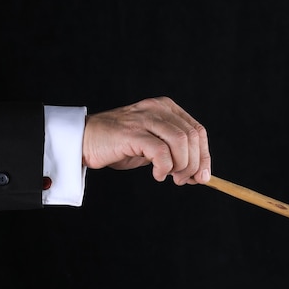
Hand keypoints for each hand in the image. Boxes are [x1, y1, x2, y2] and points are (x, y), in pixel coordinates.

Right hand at [82, 97, 210, 184]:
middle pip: (192, 137)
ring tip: (170, 177)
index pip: (197, 131)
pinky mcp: (132, 132)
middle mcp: (158, 109)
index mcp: (166, 108)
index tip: (202, 176)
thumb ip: (175, 154)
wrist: (84, 140)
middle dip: (194, 164)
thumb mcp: (153, 146)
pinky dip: (164, 167)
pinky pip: (161, 152)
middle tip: (183, 180)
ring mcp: (145, 118)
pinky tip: (157, 175)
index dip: (204, 156)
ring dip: (181, 166)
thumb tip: (199, 175)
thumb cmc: (120, 145)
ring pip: (181, 142)